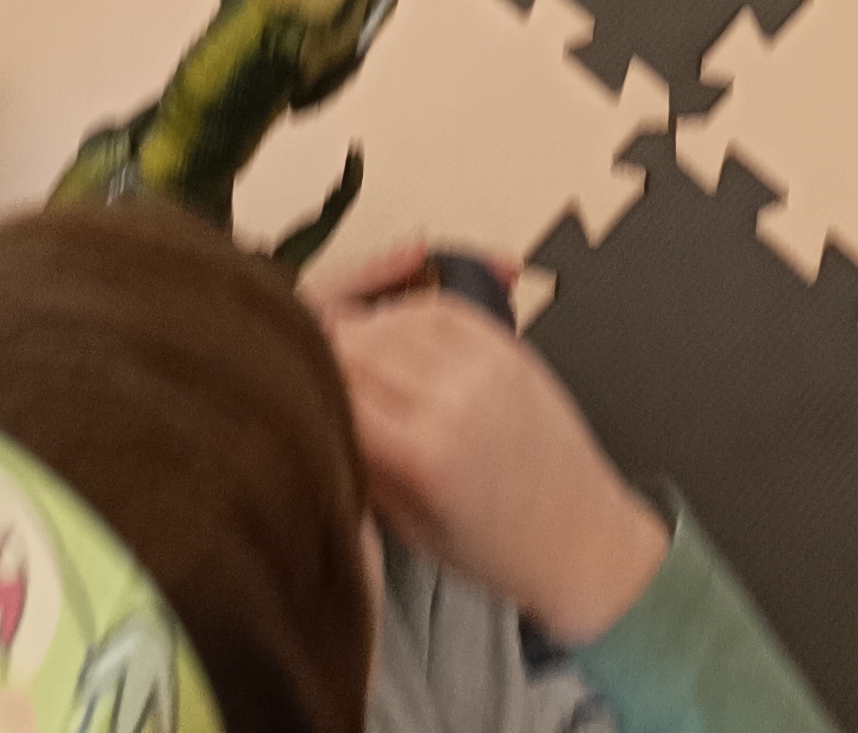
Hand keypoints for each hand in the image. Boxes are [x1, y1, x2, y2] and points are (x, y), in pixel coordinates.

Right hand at [316, 247, 668, 647]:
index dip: (299, 384)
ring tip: (340, 354)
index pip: (335, 390)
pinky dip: (403, 314)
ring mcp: (482, 364)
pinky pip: (437, 306)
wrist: (581, 536)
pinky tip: (387, 333)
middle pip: (356, 346)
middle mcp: (451, 397)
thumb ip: (361, 463)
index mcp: (423, 454)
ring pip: (391, 319)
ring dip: (358, 331)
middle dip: (321, 355)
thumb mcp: (410, 527)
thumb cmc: (494, 550)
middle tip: (298, 368)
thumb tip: (313, 416)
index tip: (277, 389)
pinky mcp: (506, 345)